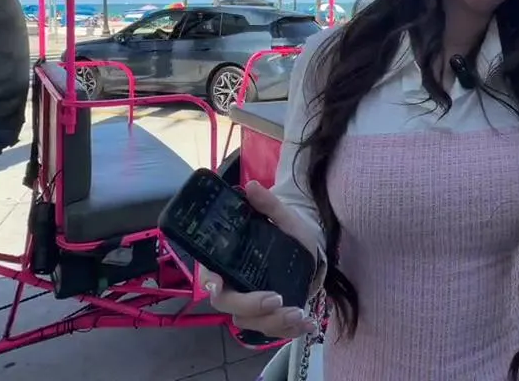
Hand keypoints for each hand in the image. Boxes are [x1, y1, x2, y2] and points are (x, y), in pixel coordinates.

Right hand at [202, 181, 320, 338]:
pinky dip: (290, 332)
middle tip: (277, 300)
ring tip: (300, 314)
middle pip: (229, 306)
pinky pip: (272, 332)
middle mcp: (235, 287)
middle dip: (251, 307)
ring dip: (274, 323)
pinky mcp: (268, 319)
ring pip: (251, 324)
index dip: (209, 283)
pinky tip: (308, 325)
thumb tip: (253, 187)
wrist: (309, 251)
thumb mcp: (283, 218)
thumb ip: (268, 205)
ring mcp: (251, 306)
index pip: (209, 276)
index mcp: (229, 263)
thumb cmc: (288, 234)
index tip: (219, 285)